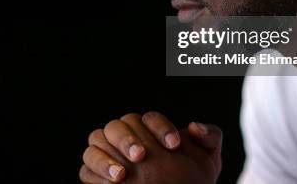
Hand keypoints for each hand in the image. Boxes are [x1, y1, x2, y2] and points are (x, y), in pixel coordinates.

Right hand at [79, 111, 221, 182]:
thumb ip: (210, 137)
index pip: (150, 118)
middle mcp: (127, 136)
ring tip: (122, 175)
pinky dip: (96, 173)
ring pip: (96, 141)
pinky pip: (86, 168)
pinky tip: (113, 183)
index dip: (160, 128)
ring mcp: (109, 154)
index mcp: (150, 128)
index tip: (174, 145)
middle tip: (141, 156)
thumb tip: (194, 126)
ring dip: (106, 156)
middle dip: (128, 139)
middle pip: (117, 125)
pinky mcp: (96, 175)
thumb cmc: (191, 178)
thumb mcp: (207, 160)